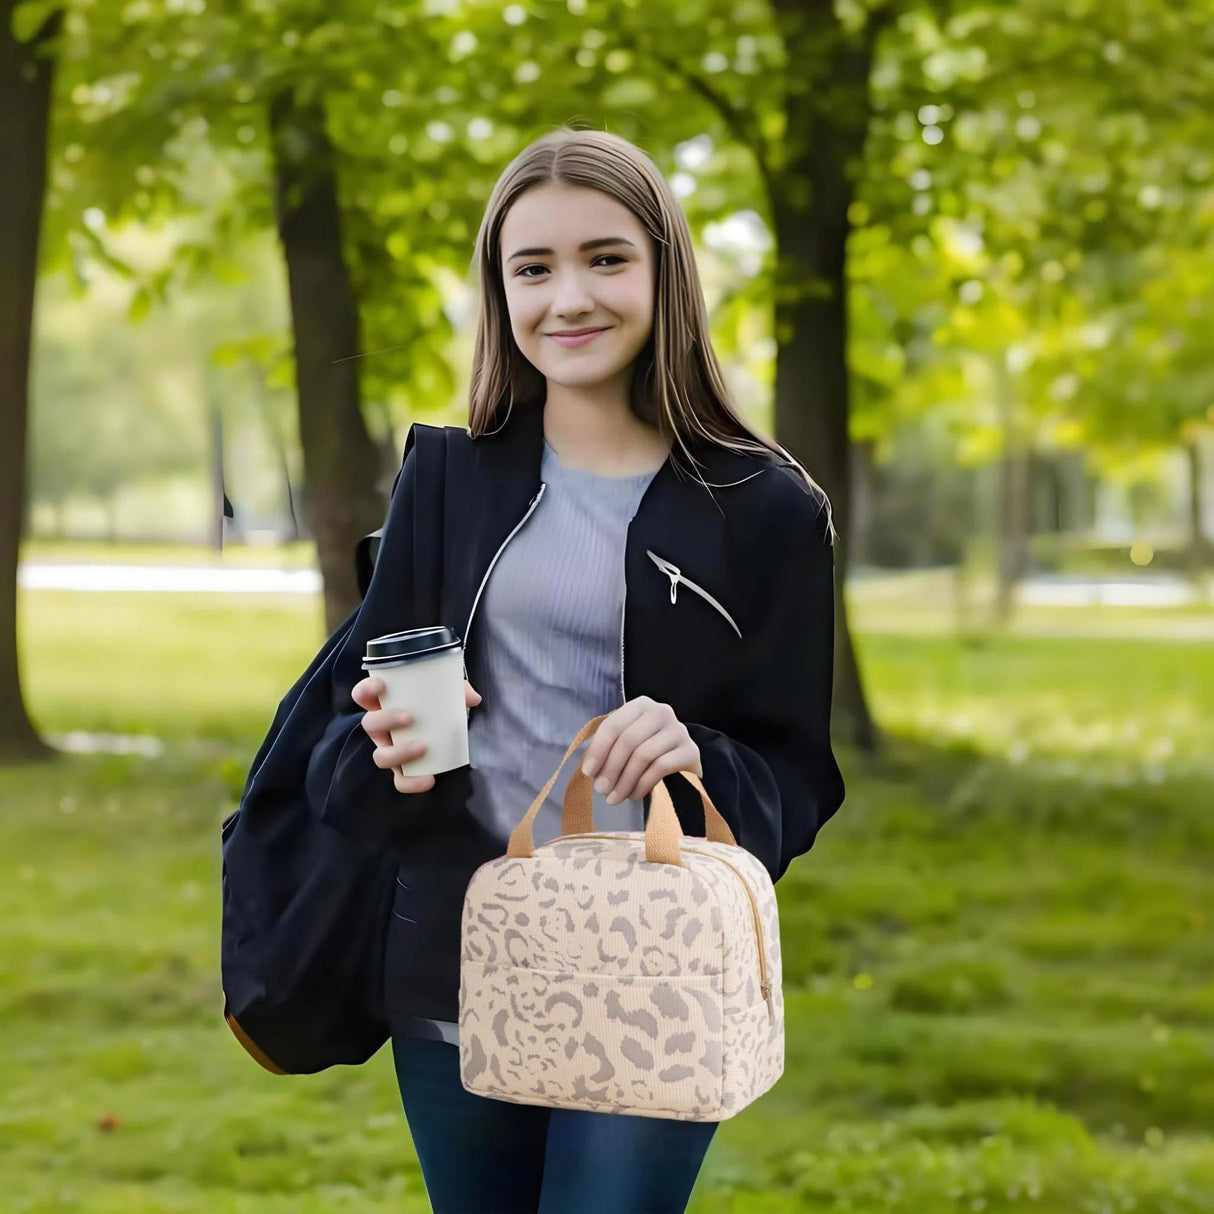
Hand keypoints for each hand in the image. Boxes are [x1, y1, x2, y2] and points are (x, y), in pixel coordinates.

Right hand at [352, 675, 481, 794]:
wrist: (446, 729)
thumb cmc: (437, 704)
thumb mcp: (447, 692)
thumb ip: (459, 690)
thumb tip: (473, 698)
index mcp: (384, 704)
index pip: (363, 694)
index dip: (366, 690)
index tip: (381, 685)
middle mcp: (382, 728)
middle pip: (369, 724)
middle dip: (386, 720)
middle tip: (410, 718)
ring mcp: (389, 749)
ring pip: (380, 756)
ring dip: (399, 752)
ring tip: (423, 747)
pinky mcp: (402, 770)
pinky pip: (400, 780)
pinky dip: (412, 782)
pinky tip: (429, 778)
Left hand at [579, 696, 702, 804]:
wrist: (683, 757)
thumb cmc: (648, 748)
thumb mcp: (627, 740)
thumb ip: (609, 748)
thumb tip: (590, 770)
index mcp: (641, 705)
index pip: (614, 725)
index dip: (598, 750)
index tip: (588, 773)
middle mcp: (661, 712)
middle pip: (628, 741)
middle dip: (611, 768)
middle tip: (601, 790)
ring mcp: (679, 730)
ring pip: (643, 755)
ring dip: (624, 781)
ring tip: (614, 798)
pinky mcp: (690, 751)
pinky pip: (660, 768)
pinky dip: (642, 785)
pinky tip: (634, 795)